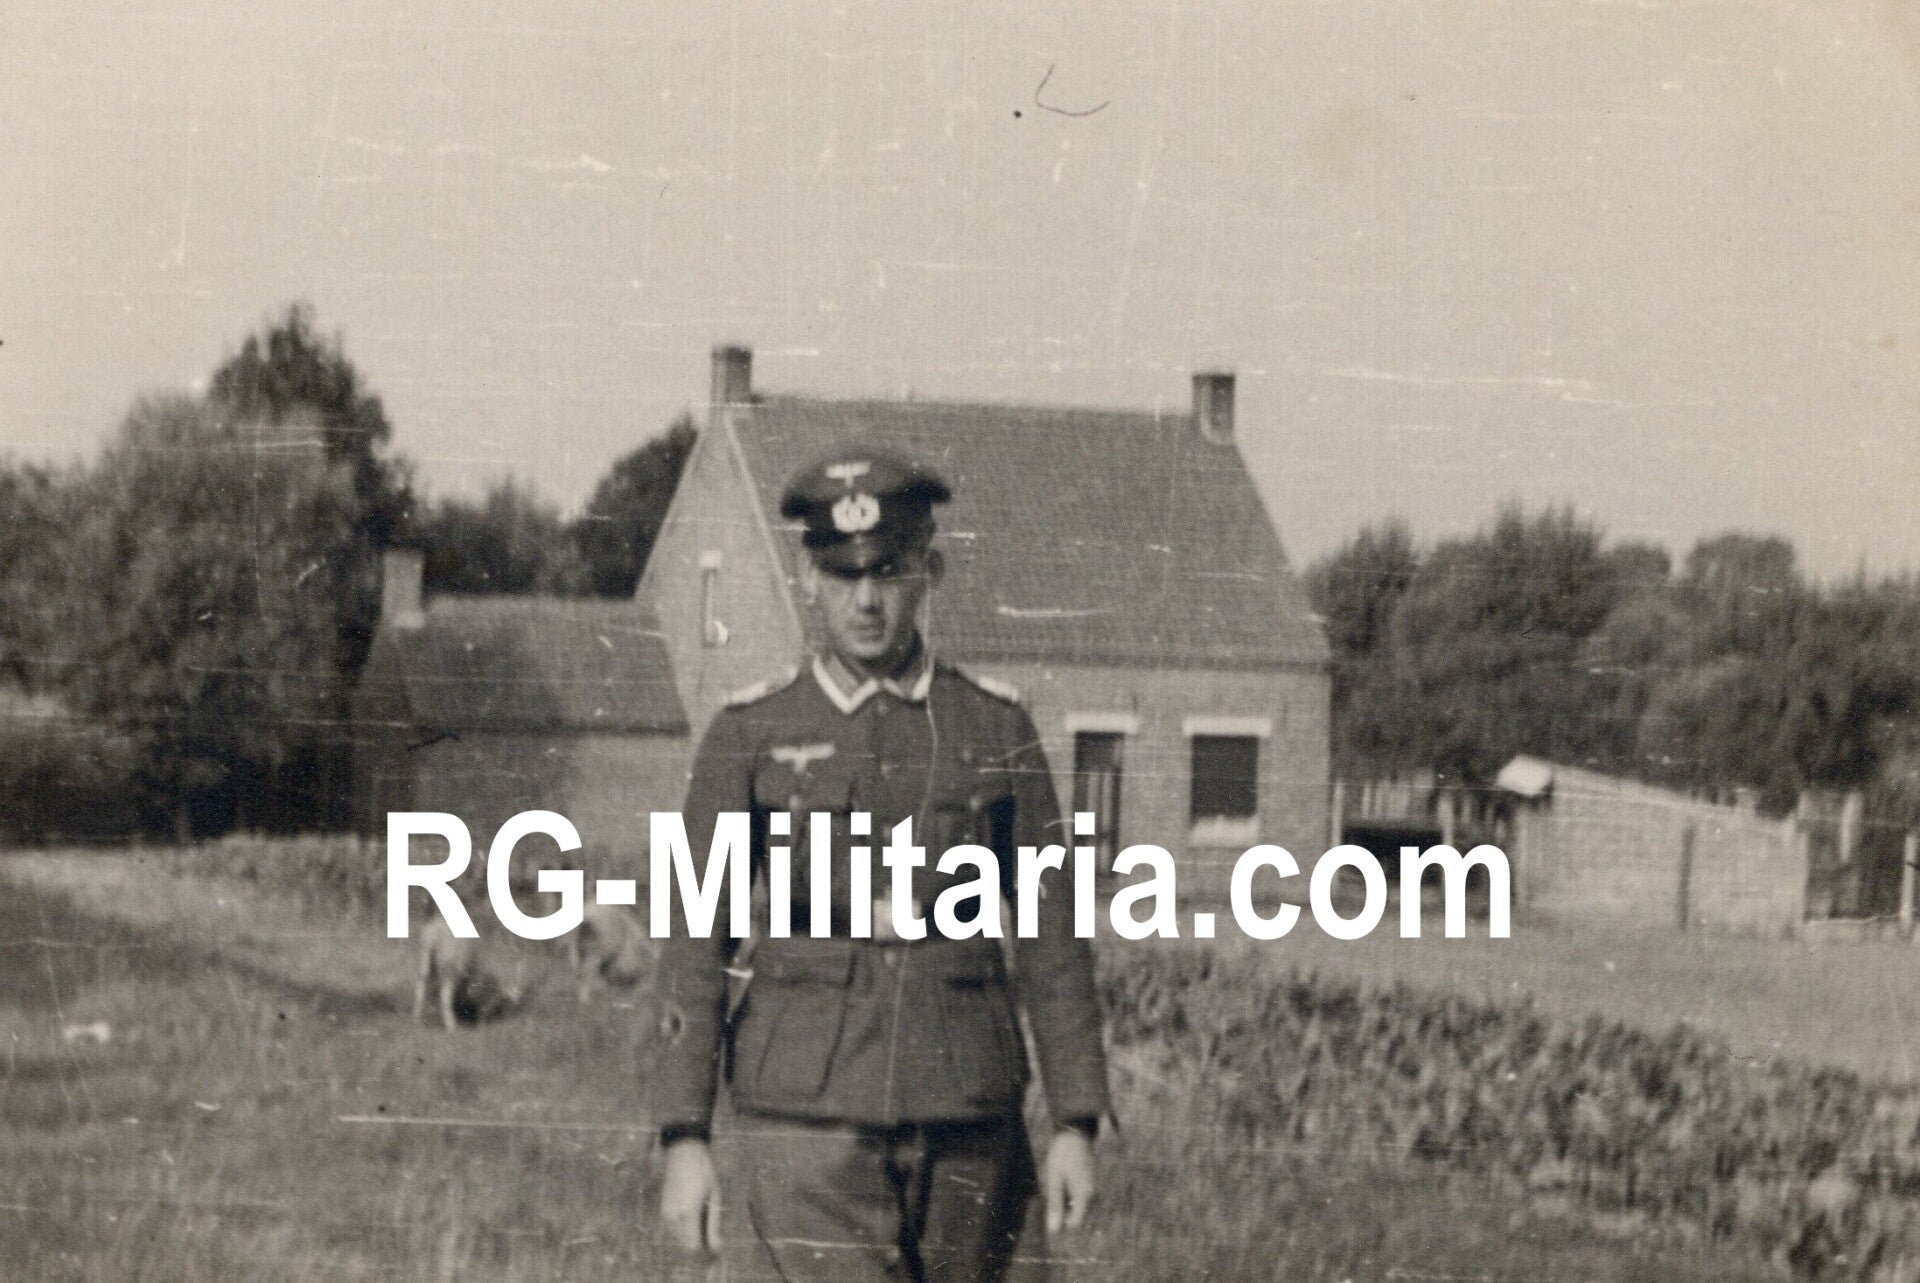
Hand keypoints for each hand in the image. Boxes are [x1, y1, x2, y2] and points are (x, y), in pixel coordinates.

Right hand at [659, 1138, 720, 1252]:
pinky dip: (685, 1230)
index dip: (706, 1253)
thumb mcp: (714, 1197)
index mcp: (687, 1214)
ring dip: (692, 1237)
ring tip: (705, 1218)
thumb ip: (714, 1225)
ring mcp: (665, 1215)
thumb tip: (717, 1249)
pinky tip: (696, 1213)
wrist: (683, 1152)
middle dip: (700, 1247)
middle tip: (714, 1233)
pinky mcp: (663, 1211)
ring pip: (679, 1240)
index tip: (717, 1246)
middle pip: (685, 1247)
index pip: (693, 1249)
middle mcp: (672, 1218)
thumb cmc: (704, 1172)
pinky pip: (675, 1230)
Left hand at [1041, 1127, 1095, 1234]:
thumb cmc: (1061, 1155)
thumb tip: (1054, 1230)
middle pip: (1077, 1215)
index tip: (1049, 1215)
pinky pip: (1079, 1196)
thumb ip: (1055, 1205)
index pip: (1075, 1224)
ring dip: (1065, 1202)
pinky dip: (1069, 1194)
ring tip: (1056, 1183)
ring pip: (1078, 1205)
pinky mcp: (1089, 1181)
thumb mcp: (1054, 1180)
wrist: (1075, 1132)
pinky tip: (1061, 1180)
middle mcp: (1091, 1193)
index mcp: (1084, 1195)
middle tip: (1051, 1194)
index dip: (1061, 1225)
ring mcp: (1092, 1186)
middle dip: (1062, 1212)